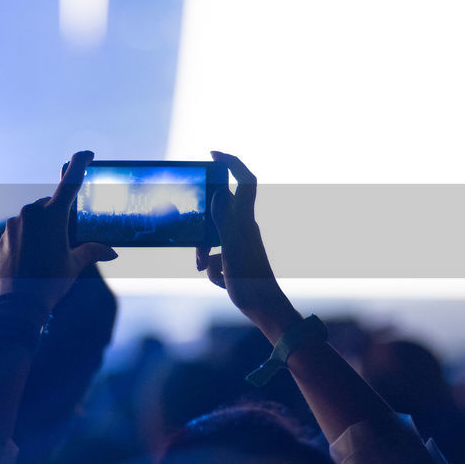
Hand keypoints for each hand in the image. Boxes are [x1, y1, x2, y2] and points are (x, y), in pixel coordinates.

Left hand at [0, 151, 116, 315]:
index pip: (70, 182)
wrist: (18, 304)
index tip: (87, 154)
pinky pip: (21, 229)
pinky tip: (33, 257)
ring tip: (47, 254)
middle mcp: (31, 214)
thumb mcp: (74, 265)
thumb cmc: (49, 283)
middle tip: (65, 240)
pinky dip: (29, 237)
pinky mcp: (4, 235)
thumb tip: (112, 252)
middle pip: (51, 204)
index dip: (79, 163)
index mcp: (52, 216)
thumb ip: (92, 251)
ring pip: (34, 217)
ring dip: (43, 228)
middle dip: (59, 216)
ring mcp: (15, 224)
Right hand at [195, 151, 299, 340]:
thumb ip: (224, 220)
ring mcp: (238, 244)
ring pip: (212, 237)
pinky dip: (212, 268)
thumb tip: (218, 192)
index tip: (213, 155)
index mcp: (245, 220)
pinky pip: (215, 257)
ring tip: (206, 268)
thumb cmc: (250, 280)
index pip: (244, 181)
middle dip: (203, 226)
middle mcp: (243, 228)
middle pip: (218, 212)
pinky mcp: (234, 259)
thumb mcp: (232, 248)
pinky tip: (218, 279)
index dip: (231, 163)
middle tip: (200, 248)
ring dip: (205, 252)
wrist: (264, 308)